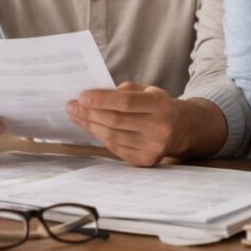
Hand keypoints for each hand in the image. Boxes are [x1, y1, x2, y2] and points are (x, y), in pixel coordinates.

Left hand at [66, 82, 181, 166]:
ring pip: (112, 136)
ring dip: (90, 126)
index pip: (126, 102)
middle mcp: (159, 127)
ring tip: (76, 116)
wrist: (178, 128)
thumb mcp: (144, 90)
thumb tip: (89, 98)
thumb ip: (120, 92)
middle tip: (71, 106)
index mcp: (160, 104)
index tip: (81, 97)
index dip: (101, 100)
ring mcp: (153, 147)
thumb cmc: (154, 105)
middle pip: (116, 121)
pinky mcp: (145, 160)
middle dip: (89, 113)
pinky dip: (99, 137)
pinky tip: (90, 127)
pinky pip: (115, 148)